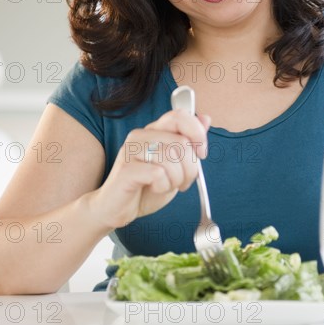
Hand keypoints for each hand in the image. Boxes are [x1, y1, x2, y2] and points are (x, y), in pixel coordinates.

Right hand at [93, 109, 210, 229]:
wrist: (117, 209)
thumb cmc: (146, 186)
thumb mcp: (175, 164)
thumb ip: (188, 141)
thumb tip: (205, 118)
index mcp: (154, 130)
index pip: (180, 116)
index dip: (198, 134)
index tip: (201, 154)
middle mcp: (141, 135)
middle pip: (181, 143)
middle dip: (190, 169)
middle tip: (181, 181)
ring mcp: (131, 150)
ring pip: (171, 159)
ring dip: (176, 179)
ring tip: (166, 185)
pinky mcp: (126, 168)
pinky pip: (159, 174)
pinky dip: (163, 186)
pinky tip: (154, 188)